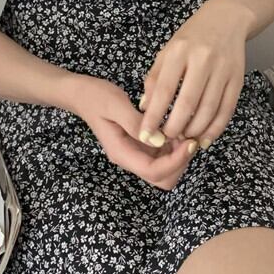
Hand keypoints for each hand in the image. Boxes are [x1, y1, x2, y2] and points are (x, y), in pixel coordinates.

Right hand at [71, 75, 199, 190]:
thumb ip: (136, 123)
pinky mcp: (141, 146)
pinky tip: (177, 128)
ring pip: (165, 170)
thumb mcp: (115, 105)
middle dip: (180, 162)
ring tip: (185, 131)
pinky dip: (175, 147)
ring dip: (180, 155)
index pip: (154, 171)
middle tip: (189, 137)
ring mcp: (136, 153)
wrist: (82, 94)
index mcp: (122, 153)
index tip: (191, 142)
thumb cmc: (96, 97)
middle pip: (162, 178)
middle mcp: (130, 158)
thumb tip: (160, 140)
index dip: (176, 161)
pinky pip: (163, 156)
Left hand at [139, 0, 251, 150]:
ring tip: (183, 138)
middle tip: (165, 139)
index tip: (145, 134)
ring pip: (208, 110)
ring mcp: (222, 70)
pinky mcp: (238, 79)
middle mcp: (202, 60)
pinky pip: (226, 110)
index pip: (163, 90)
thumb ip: (154, 78)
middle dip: (174, 128)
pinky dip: (215, 128)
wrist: (227, 19)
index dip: (153, 116)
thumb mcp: (168, 50)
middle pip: (187, 103)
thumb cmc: (192, 37)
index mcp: (179, 52)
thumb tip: (146, 108)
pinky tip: (204, 138)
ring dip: (194, 130)